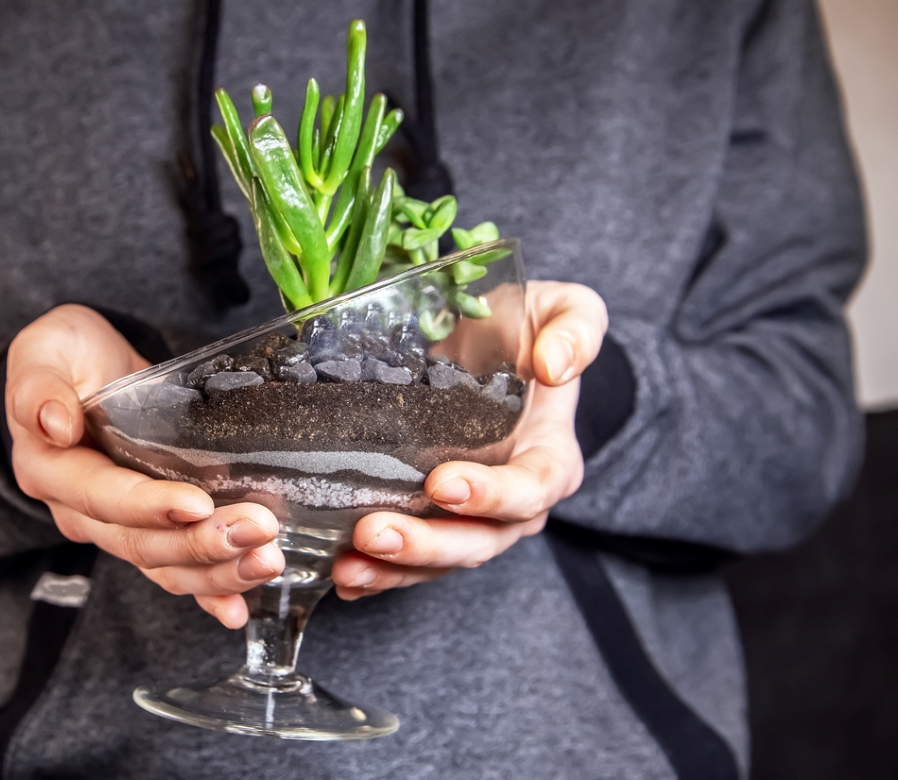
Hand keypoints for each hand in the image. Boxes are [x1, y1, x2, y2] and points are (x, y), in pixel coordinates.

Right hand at [6, 304, 283, 628]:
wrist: (85, 369)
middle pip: (140, 542)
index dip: (149, 505)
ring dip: (217, 571)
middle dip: (201, 543)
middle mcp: (81, 510)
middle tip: (257, 529)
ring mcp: (116, 527)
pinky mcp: (148, 531)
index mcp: (52, 469)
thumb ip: (37, 384)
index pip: (103, 497)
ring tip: (266, 559)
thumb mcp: (45, 348)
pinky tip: (237, 612)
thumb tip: (53, 423)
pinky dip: (208, 595)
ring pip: (164, 565)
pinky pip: (176, 572)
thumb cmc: (68, 355)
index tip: (197, 503)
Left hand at [332, 281, 608, 599]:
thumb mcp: (565, 310)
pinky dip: (377, 575)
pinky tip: (342, 576)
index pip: (530, 490)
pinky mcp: (432, 523)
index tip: (442, 483)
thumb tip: (555, 366)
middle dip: (426, 544)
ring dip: (394, 569)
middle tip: (374, 533)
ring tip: (348, 567)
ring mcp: (470, 520)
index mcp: (550, 460)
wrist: (489, 347)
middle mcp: (513, 505)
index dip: (490, 494)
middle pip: (477, 541)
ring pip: (438, 561)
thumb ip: (577, 328)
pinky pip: (410, 562)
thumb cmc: (527, 330)